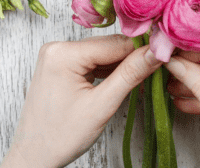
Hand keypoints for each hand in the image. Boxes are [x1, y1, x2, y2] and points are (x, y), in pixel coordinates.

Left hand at [1, 35, 161, 167]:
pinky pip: (92, 62)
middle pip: (108, 46)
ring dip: (123, 66)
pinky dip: (109, 72)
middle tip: (160, 68)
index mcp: (63, 53)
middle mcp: (57, 48)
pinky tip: (124, 82)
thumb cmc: (59, 136)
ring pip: (102, 54)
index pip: (114, 43)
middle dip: (133, 58)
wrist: (33, 157)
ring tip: (144, 79)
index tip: (166, 54)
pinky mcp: (60, 66)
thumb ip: (130, 74)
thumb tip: (155, 52)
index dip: (142, 49)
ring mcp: (57, 56)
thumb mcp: (101, 105)